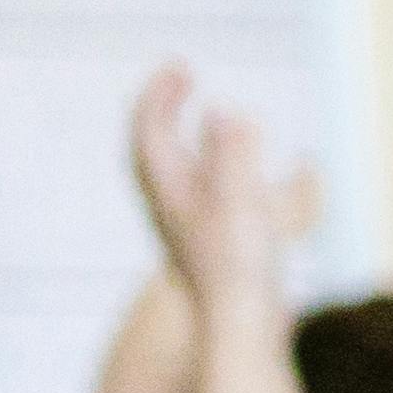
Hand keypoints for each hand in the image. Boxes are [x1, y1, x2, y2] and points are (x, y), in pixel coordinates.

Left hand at [123, 73, 312, 305]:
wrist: (242, 326)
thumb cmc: (241, 267)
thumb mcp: (240, 202)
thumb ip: (233, 155)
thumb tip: (226, 113)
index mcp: (170, 190)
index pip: (150, 128)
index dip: (161, 93)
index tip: (180, 66)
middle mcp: (171, 205)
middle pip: (154, 145)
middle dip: (165, 107)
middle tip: (182, 78)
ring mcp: (189, 226)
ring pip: (176, 170)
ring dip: (188, 137)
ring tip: (210, 122)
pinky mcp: (210, 244)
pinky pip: (202, 191)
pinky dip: (212, 168)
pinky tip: (237, 175)